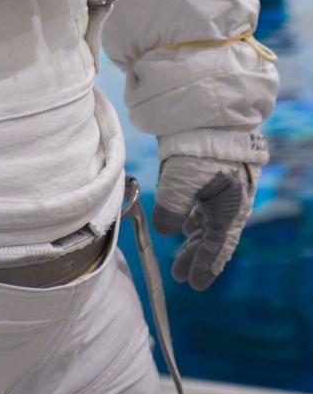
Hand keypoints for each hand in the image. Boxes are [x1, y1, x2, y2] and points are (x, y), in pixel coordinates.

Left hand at [152, 155, 258, 289]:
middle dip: (196, 257)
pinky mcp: (206, 172)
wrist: (208, 108)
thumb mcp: (181, 180)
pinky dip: (191, 217)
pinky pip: (200, 204)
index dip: (204, 267)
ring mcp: (218, 186)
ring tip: (180, 254)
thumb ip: (171, 209)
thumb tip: (164, 230)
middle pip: (212, 237)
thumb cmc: (201, 146)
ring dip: (193, 238)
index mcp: (230, 207)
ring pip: (206, 221)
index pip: (217, 246)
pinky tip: (182, 223)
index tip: (194, 285)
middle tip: (180, 276)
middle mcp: (228, 200)